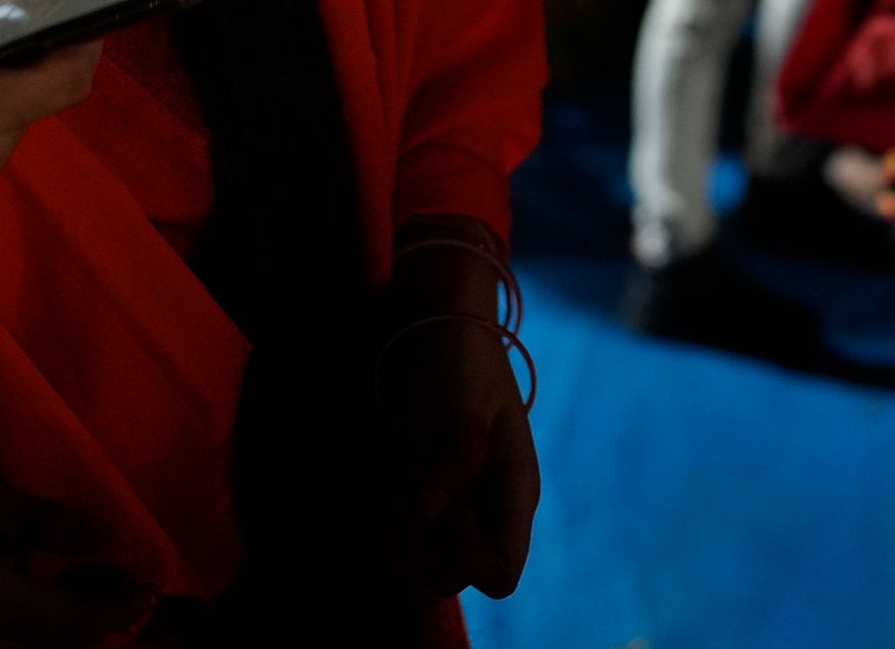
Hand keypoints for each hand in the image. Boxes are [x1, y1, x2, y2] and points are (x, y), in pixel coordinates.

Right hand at [0, 446, 153, 648]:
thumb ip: (35, 520)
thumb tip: (103, 535)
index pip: (70, 626)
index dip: (118, 610)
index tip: (152, 588)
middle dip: (98, 630)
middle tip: (125, 588)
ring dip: (62, 638)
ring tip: (85, 590)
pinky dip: (25, 639)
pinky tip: (36, 598)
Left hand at [372, 246, 539, 599]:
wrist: (436, 319)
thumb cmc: (461, 355)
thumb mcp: (464, 400)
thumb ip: (455, 457)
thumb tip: (428, 513)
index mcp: (513, 492)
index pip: (500, 574)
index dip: (465, 562)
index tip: (435, 517)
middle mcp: (486, 507)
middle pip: (458, 575)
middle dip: (424, 554)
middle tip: (403, 497)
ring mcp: (455, 500)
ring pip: (425, 558)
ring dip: (398, 538)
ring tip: (389, 482)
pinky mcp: (424, 488)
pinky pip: (403, 532)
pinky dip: (385, 520)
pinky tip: (381, 478)